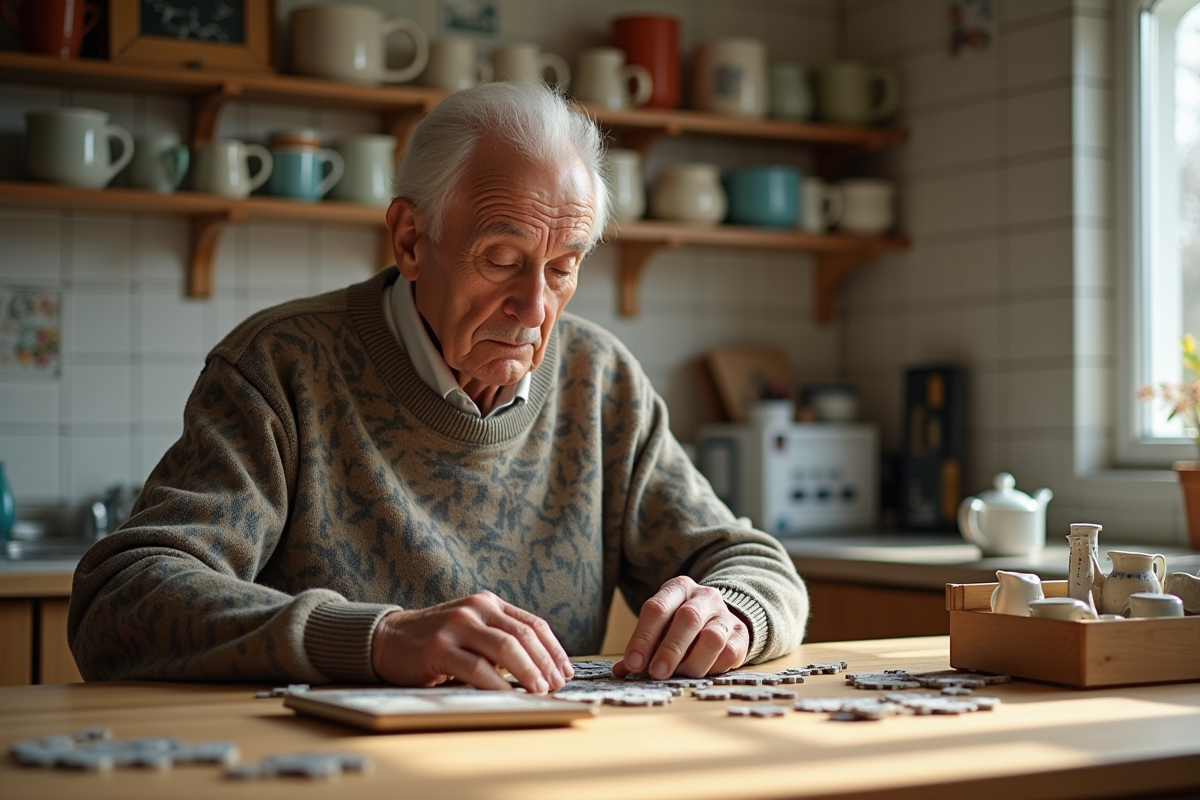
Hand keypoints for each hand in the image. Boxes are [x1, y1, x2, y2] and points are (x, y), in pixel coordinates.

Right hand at [370, 592, 573, 692]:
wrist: (389, 639)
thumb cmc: (437, 640)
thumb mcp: (473, 630)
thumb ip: (500, 638)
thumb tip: (542, 669)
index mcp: (488, 603)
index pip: (533, 624)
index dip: (554, 649)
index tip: (565, 671)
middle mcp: (475, 608)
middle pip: (523, 635)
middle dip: (545, 663)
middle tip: (556, 685)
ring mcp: (457, 625)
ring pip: (505, 647)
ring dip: (528, 672)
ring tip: (540, 690)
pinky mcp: (439, 648)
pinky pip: (476, 667)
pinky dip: (497, 684)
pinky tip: (509, 696)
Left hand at [612, 576, 748, 678]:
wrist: (720, 619)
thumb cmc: (679, 626)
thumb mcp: (660, 627)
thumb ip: (642, 647)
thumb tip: (621, 671)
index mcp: (677, 588)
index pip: (657, 608)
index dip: (643, 638)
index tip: (634, 664)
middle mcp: (704, 596)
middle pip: (688, 619)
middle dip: (670, 650)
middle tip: (656, 673)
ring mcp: (725, 615)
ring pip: (712, 638)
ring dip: (692, 663)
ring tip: (679, 675)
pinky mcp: (741, 635)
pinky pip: (729, 654)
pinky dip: (712, 668)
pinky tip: (701, 673)